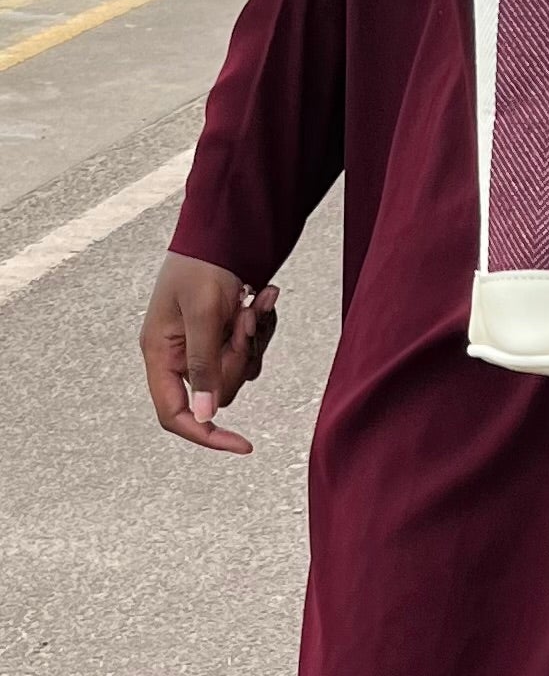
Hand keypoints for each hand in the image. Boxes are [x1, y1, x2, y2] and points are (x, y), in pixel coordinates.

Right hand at [140, 252, 279, 454]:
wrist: (224, 230)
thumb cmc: (202, 266)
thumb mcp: (203, 314)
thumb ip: (203, 365)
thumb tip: (204, 416)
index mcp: (160, 354)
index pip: (175, 414)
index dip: (206, 435)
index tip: (244, 445)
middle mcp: (180, 355)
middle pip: (218, 392)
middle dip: (240, 358)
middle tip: (245, 318)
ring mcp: (204, 345)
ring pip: (241, 370)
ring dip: (255, 337)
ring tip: (254, 300)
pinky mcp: (225, 333)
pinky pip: (252, 348)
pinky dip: (262, 326)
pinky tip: (262, 296)